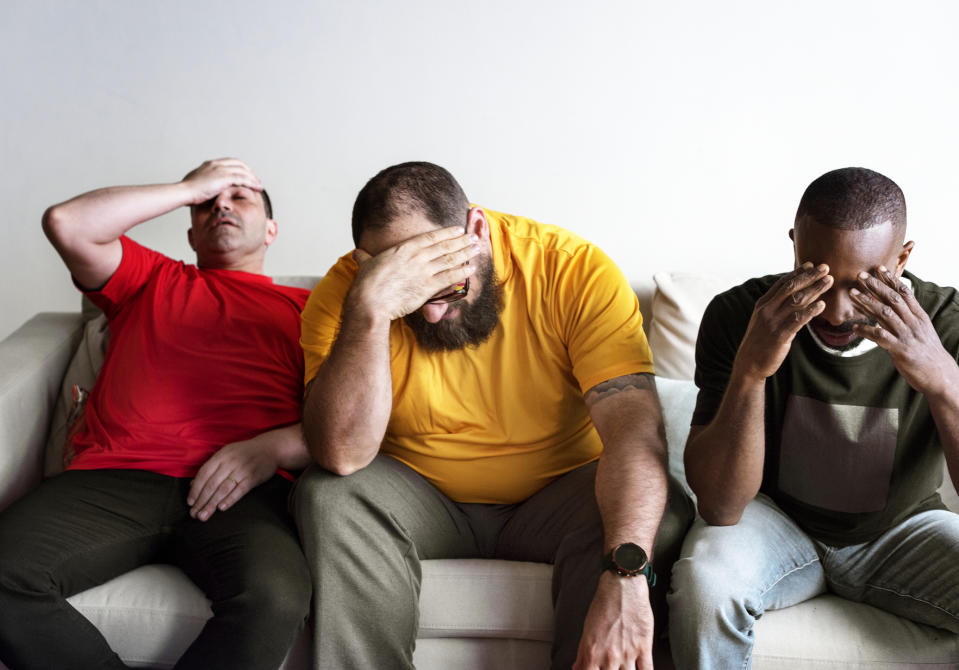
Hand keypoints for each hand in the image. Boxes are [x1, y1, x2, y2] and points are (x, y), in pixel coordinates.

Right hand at [180, 158, 262, 204]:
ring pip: (243, 171)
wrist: (184, 192)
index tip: (246, 175)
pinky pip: (243, 179)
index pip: (230, 162)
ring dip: (253, 178)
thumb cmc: (187, 191)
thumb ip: (204, 182)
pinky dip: (252, 183)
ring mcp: (221, 169)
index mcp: (210, 164)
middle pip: (239, 164)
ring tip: (259, 185)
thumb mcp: (196, 182)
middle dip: (249, 172)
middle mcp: (217, 164)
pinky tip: (257, 188)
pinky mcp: (224, 177)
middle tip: (256, 180)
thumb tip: (204, 186)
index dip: (240, 168)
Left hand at [187, 433, 278, 520]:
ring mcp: (242, 469)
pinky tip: (222, 508)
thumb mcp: (226, 454)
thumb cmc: (246, 452)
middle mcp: (230, 462)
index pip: (204, 474)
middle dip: (201, 501)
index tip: (190, 502)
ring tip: (204, 515)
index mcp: (221, 456)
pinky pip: (239, 490)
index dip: (195, 489)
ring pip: (223, 489)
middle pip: (212, 484)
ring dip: (212, 504)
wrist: (270, 448)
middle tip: (194, 514)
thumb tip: (192, 484)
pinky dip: (230, 499)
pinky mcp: (253, 477)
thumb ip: (210, 468)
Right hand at [349, 226, 479, 320]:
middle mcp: (417, 257)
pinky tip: (471, 268)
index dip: (447, 233)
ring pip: (450, 259)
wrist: (371, 301)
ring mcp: (424, 271)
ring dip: (466, 253)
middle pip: (444, 246)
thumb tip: (358, 253)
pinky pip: (449, 277)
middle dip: (461, 241)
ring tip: (477, 248)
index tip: (458, 229)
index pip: (431, 237)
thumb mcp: (366, 265)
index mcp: (403, 249)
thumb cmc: (367, 285)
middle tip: (474, 237)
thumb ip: (366, 258)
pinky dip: (462, 272)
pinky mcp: (428, 287)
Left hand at [573, 572, 653, 669]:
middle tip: (610, 668)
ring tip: (622, 669)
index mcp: (591, 652)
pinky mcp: (644, 647)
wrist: (622, 587)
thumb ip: (583, 653)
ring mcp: (627, 653)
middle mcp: (609, 656)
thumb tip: (577, 667)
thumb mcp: (587, 629)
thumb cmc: (603, 604)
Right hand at [733, 262, 831, 380]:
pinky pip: (798, 320)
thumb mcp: (764, 319)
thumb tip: (794, 297)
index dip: (798, 273)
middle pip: (791, 288)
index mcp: (763, 304)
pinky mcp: (780, 335)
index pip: (782, 283)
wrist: (749, 363)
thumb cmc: (760, 341)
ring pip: (797, 301)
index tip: (811, 265)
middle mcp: (767, 310)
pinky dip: (811, 311)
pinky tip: (822, 305)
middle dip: (810, 276)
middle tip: (826, 268)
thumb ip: (776, 307)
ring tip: (829, 281)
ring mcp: (773, 322)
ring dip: (815, 289)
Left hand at [850, 266, 957, 395]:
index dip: (891, 280)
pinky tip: (855, 327)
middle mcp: (914, 323)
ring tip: (852, 294)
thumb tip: (892, 308)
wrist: (941, 376)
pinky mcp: (900, 350)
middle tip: (860, 275)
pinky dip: (866, 330)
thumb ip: (907, 319)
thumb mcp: (921, 332)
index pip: (905, 293)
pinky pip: (880, 336)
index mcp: (920, 317)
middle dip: (876, 286)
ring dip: (867, 302)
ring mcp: (907, 336)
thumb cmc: (927, 353)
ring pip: (885, 314)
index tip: (879, 268)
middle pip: (893, 299)